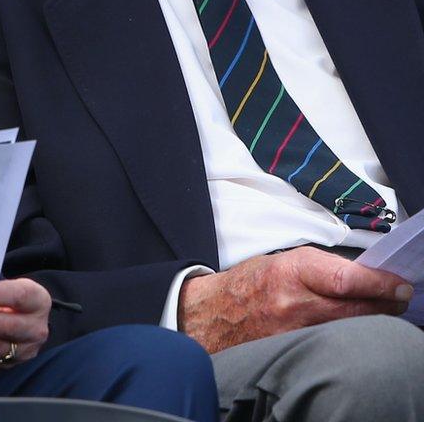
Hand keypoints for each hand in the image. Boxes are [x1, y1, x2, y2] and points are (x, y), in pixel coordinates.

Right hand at [179, 246, 412, 352]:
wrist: (214, 316)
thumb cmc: (249, 285)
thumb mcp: (281, 261)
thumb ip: (320, 268)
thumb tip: (362, 275)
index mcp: (290, 273)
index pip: (346, 279)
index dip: (379, 283)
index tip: (399, 284)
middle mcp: (295, 305)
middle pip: (357, 309)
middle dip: (386, 303)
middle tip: (400, 297)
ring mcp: (297, 334)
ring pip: (350, 329)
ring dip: (372, 320)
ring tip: (383, 311)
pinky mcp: (296, 353)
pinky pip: (335, 344)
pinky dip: (350, 336)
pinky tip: (357, 330)